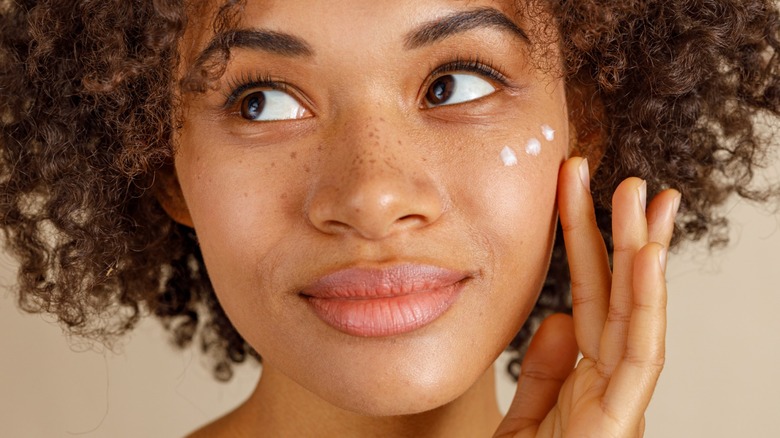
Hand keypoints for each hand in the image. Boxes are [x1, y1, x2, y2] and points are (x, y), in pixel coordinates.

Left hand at [494, 157, 680, 437]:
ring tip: (647, 200)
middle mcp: (610, 386)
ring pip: (638, 317)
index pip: (590, 299)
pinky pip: (638, 358)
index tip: (579, 192)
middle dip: (623, 236)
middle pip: (618, 298)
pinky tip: (647, 259)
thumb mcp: (526, 421)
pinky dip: (646, 306)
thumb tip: (560, 320)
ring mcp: (620, 404)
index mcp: (586, 380)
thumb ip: (545, 374)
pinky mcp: (619, 424)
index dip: (586, 245)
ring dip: (644, 255)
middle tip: (627, 180)